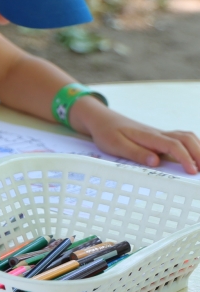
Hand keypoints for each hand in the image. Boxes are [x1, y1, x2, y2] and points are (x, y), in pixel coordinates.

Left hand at [72, 98, 199, 173]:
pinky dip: (192, 146)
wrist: (102, 119)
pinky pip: (181, 139)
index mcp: (148, 136)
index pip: (173, 145)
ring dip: (198, 149)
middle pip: (186, 138)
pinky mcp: (159, 138)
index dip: (185, 158)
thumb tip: (155, 162)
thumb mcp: (115, 145)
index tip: (191, 171)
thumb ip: (135, 153)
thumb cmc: (107, 133)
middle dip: (199, 153)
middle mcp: (158, 133)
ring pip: (187, 137)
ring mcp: (160, 134)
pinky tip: (194, 157)